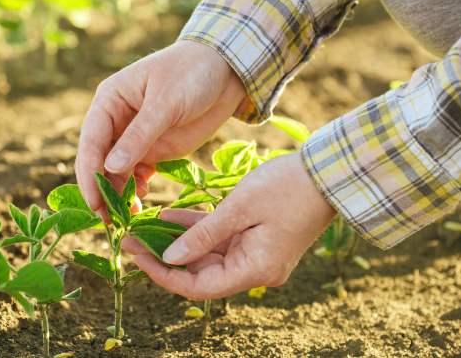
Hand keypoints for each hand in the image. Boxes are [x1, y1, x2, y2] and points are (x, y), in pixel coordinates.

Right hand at [76, 40, 248, 216]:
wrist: (227, 71)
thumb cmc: (192, 73)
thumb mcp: (166, 103)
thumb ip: (139, 136)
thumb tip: (110, 168)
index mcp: (110, 101)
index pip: (91, 141)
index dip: (89, 173)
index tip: (94, 201)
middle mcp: (115, 121)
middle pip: (98, 161)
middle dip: (101, 190)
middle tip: (107, 220)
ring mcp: (134, 138)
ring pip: (115, 173)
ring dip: (118, 195)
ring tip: (128, 216)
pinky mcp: (153, 151)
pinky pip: (136, 176)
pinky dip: (136, 191)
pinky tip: (143, 201)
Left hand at [122, 153, 336, 300]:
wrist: (329, 172)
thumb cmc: (288, 187)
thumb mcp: (239, 208)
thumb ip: (203, 234)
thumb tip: (170, 257)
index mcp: (255, 270)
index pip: (200, 287)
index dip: (165, 276)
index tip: (137, 258)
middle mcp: (255, 269)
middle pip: (200, 273)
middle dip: (165, 257)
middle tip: (130, 239)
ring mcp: (256, 254)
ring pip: (207, 254)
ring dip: (177, 242)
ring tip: (142, 228)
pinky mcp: (256, 238)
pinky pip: (219, 238)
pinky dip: (196, 229)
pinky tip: (167, 217)